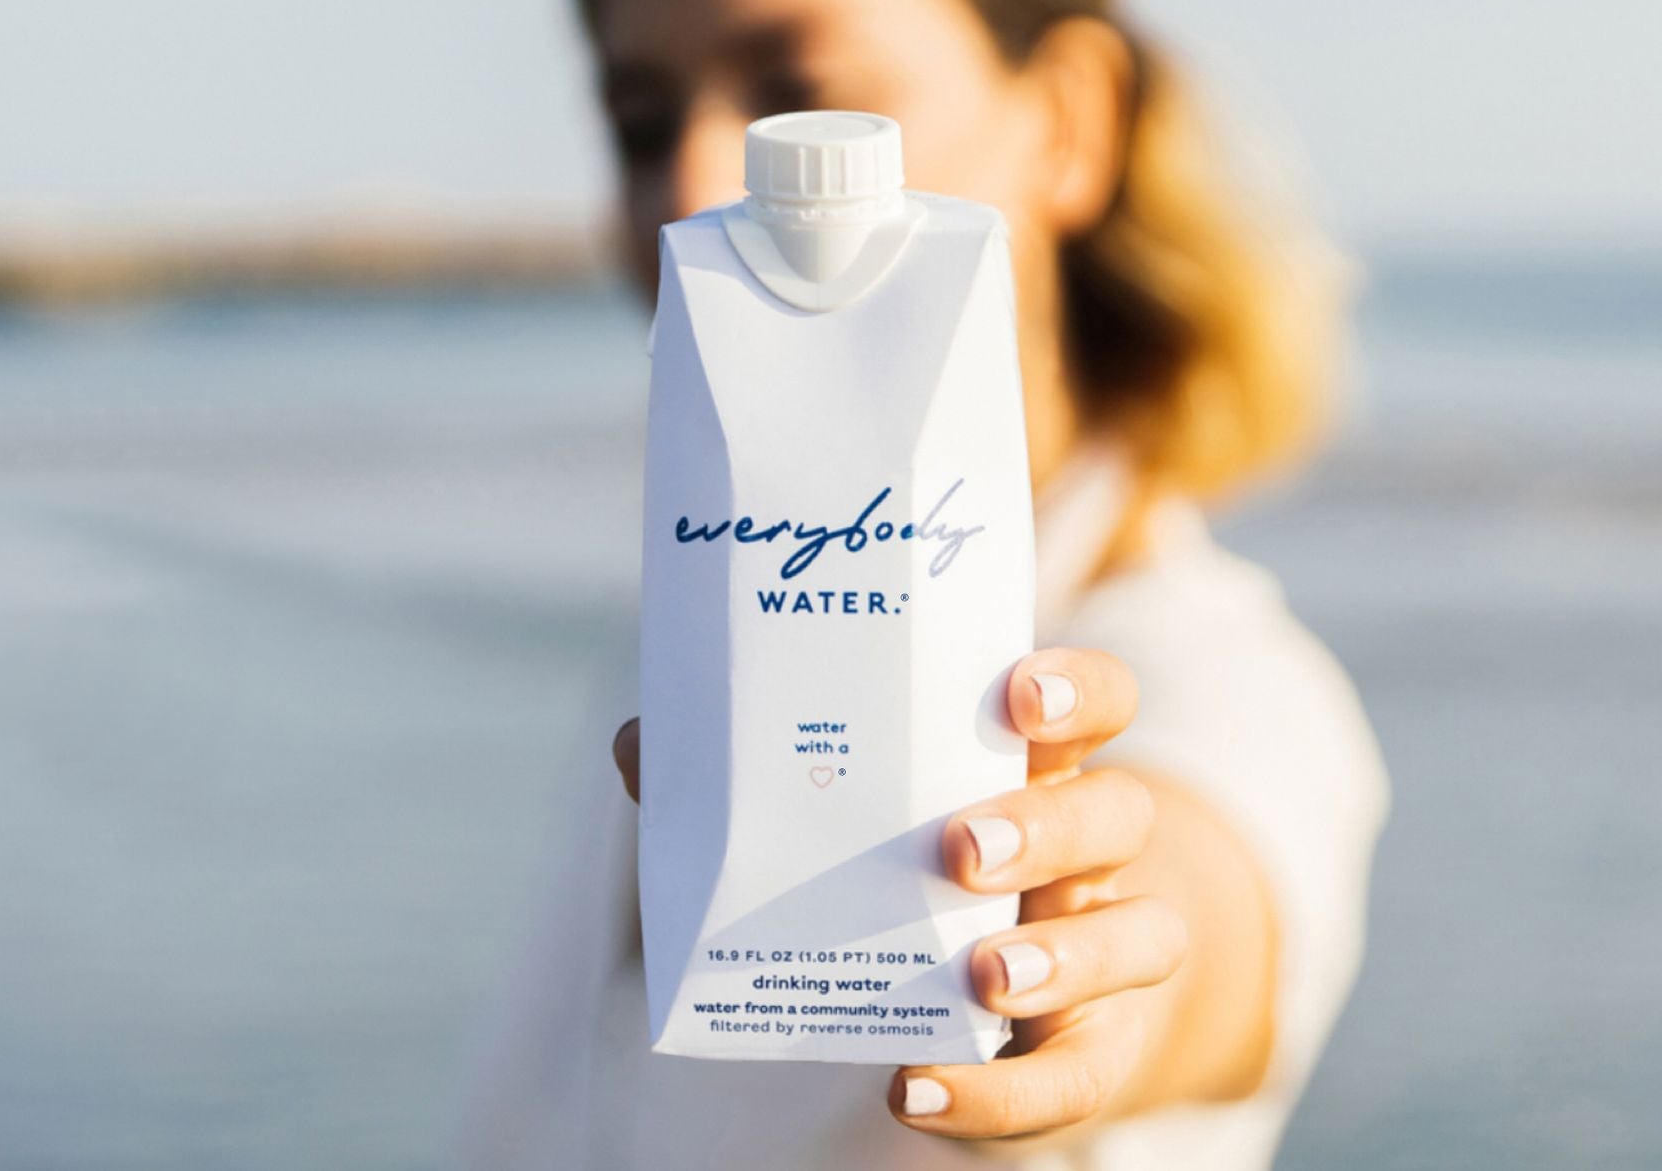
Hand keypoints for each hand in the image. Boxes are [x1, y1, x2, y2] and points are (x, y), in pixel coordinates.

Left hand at [611, 647, 1190, 1139]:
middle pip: (1116, 813)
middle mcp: (1086, 850)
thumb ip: (744, 777)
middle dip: (1043, 827)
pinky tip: (916, 1091)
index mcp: (1029, 767)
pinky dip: (1000, 1094)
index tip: (1016, 695)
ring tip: (982, 976)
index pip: (1096, 702)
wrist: (973, 986)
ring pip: (1141, 937)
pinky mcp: (1090, 1050)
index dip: (1076, 689)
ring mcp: (1102, 946)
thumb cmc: (891, 868)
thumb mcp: (836, 818)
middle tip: (957, 850)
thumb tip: (641, 746)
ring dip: (1064, 958)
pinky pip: (1073, 1079)